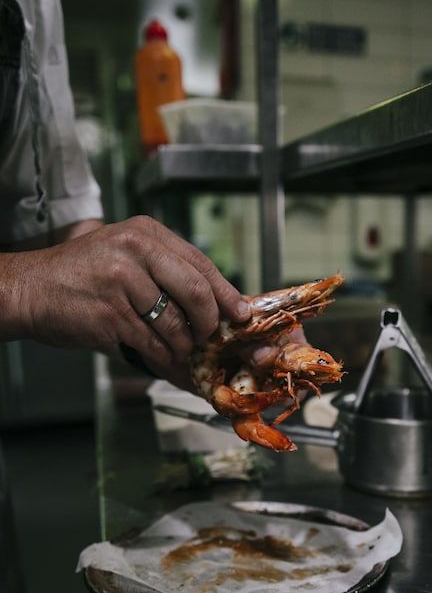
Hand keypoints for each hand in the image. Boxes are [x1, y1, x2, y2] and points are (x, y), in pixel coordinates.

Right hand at [0, 216, 249, 370]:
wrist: (30, 290)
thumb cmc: (81, 276)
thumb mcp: (125, 256)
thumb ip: (166, 271)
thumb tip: (218, 305)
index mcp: (145, 233)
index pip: (201, 264)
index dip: (226, 293)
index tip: (240, 313)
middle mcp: (136, 250)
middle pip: (197, 292)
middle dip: (209, 322)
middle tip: (208, 337)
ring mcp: (123, 281)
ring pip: (176, 324)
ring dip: (183, 346)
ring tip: (178, 350)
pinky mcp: (112, 313)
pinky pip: (153, 343)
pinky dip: (163, 357)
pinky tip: (161, 359)